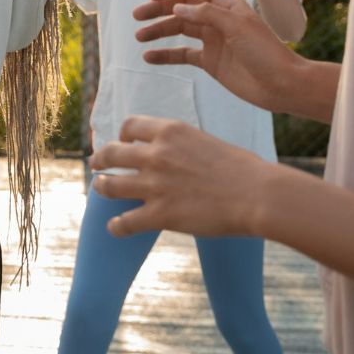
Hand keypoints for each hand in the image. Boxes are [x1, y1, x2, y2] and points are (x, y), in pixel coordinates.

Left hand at [91, 116, 270, 236]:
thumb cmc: (243, 169)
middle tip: (96, 165)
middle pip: (112, 153)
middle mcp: (157, 155)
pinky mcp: (161, 214)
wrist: (258, 195)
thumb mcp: (207, 141)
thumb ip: (183, 144)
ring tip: (100, 189)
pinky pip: (125, 222)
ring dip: (102, 187)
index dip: (121, 135)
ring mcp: (155, 185)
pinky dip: (117, 226)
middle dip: (100, 159)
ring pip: (110, 185)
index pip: (130, 126)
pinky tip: (115, 228)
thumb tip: (174, 151)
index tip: (121, 142)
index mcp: (170, 131)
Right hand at [132, 0, 303, 113]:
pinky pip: (182, 54)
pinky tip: (149, 56)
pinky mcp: (210, 61)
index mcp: (226, 4)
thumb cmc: (267, 52)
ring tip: (139, 36)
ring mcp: (213, 40)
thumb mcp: (238, 26)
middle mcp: (217, 19)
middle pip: (181, 6)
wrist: (283, 85)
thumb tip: (177, 7)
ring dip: (158, 30)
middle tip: (137, 15)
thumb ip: (207, 14)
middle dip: (158, 9)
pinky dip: (165, 54)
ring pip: (179, 29)